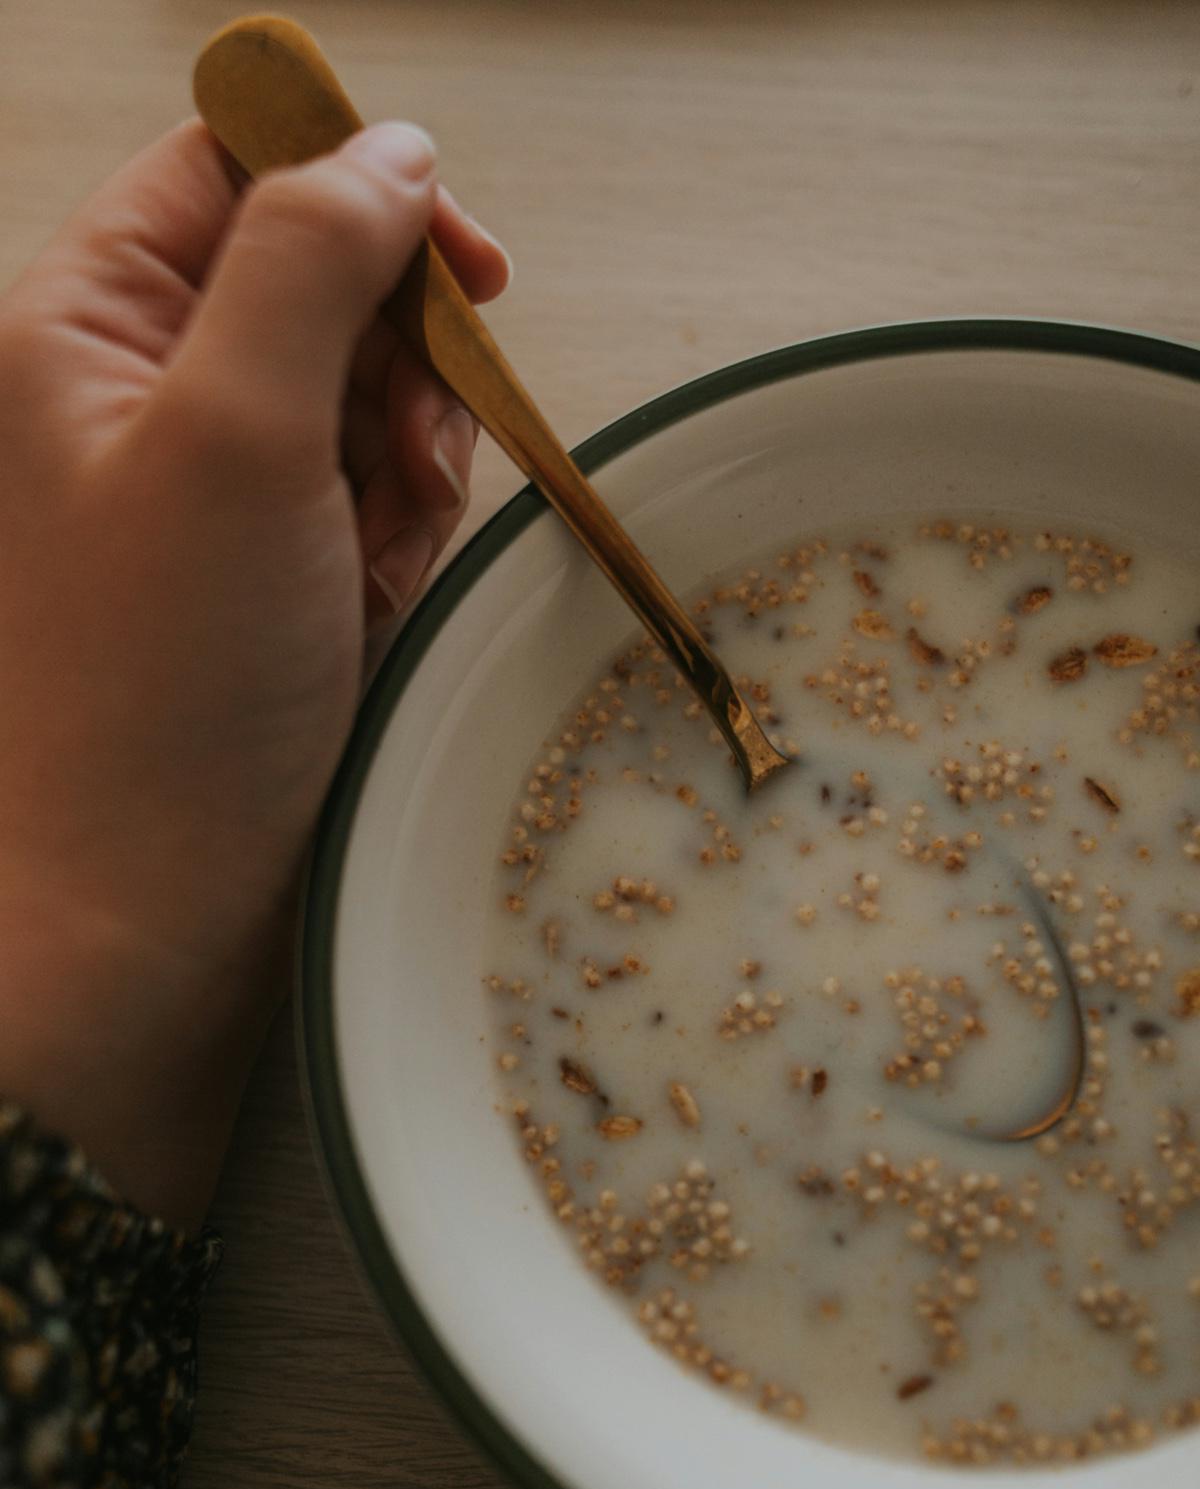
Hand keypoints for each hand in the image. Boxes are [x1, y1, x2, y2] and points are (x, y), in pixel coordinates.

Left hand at [0, 121, 507, 1225]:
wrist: (145, 912)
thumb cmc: (158, 691)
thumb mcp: (234, 436)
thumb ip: (310, 263)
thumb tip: (389, 154)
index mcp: (87, 326)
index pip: (232, 168)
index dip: (357, 191)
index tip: (467, 268)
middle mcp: (141, 395)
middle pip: (321, 286)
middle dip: (396, 367)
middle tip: (392, 465)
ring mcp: (211, 494)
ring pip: (366, 405)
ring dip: (404, 470)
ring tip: (368, 566)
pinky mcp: (268, 578)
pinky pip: (370, 507)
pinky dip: (395, 546)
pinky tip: (367, 611)